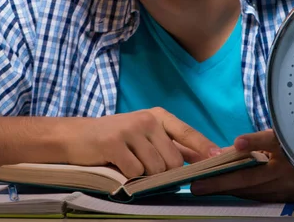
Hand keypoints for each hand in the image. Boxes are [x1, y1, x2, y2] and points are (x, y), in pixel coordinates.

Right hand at [63, 107, 217, 177]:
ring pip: (155, 168)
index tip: (218, 157)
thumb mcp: (144, 135)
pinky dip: (128, 177)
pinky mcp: (114, 143)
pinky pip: (135, 172)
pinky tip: (118, 167)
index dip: (203, 146)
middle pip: (172, 160)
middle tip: (145, 168)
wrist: (75, 136)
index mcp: (157, 116)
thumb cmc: (115, 139)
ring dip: (144, 175)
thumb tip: (202, 158)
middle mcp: (146, 119)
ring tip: (129, 164)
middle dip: (163, 172)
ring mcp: (130, 130)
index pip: (186, 132)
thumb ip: (171, 145)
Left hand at [190, 129, 293, 202]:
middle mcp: (283, 170)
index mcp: (285, 148)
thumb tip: (226, 149)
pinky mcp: (278, 199)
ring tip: (201, 188)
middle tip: (198, 183)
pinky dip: (235, 193)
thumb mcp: (279, 139)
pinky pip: (253, 195)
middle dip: (222, 181)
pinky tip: (219, 191)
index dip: (254, 141)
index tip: (238, 142)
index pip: (270, 141)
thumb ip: (256, 142)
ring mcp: (280, 188)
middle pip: (250, 176)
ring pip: (248, 189)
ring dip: (224, 189)